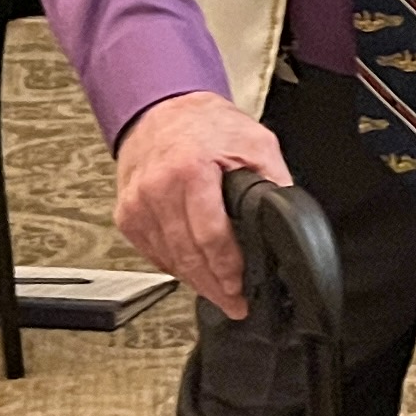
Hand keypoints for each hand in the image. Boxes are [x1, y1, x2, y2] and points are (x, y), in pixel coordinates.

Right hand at [114, 88, 285, 320]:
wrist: (162, 111)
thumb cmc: (207, 126)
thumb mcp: (255, 143)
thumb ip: (273, 182)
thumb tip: (288, 220)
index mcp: (190, 170)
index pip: (209, 235)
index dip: (228, 269)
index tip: (241, 289)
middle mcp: (158, 189)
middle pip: (188, 255)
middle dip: (215, 286)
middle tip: (235, 304)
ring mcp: (137, 204)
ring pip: (169, 260)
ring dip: (196, 281)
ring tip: (219, 293)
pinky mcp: (127, 215)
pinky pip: (153, 254)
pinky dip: (175, 266)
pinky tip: (194, 270)